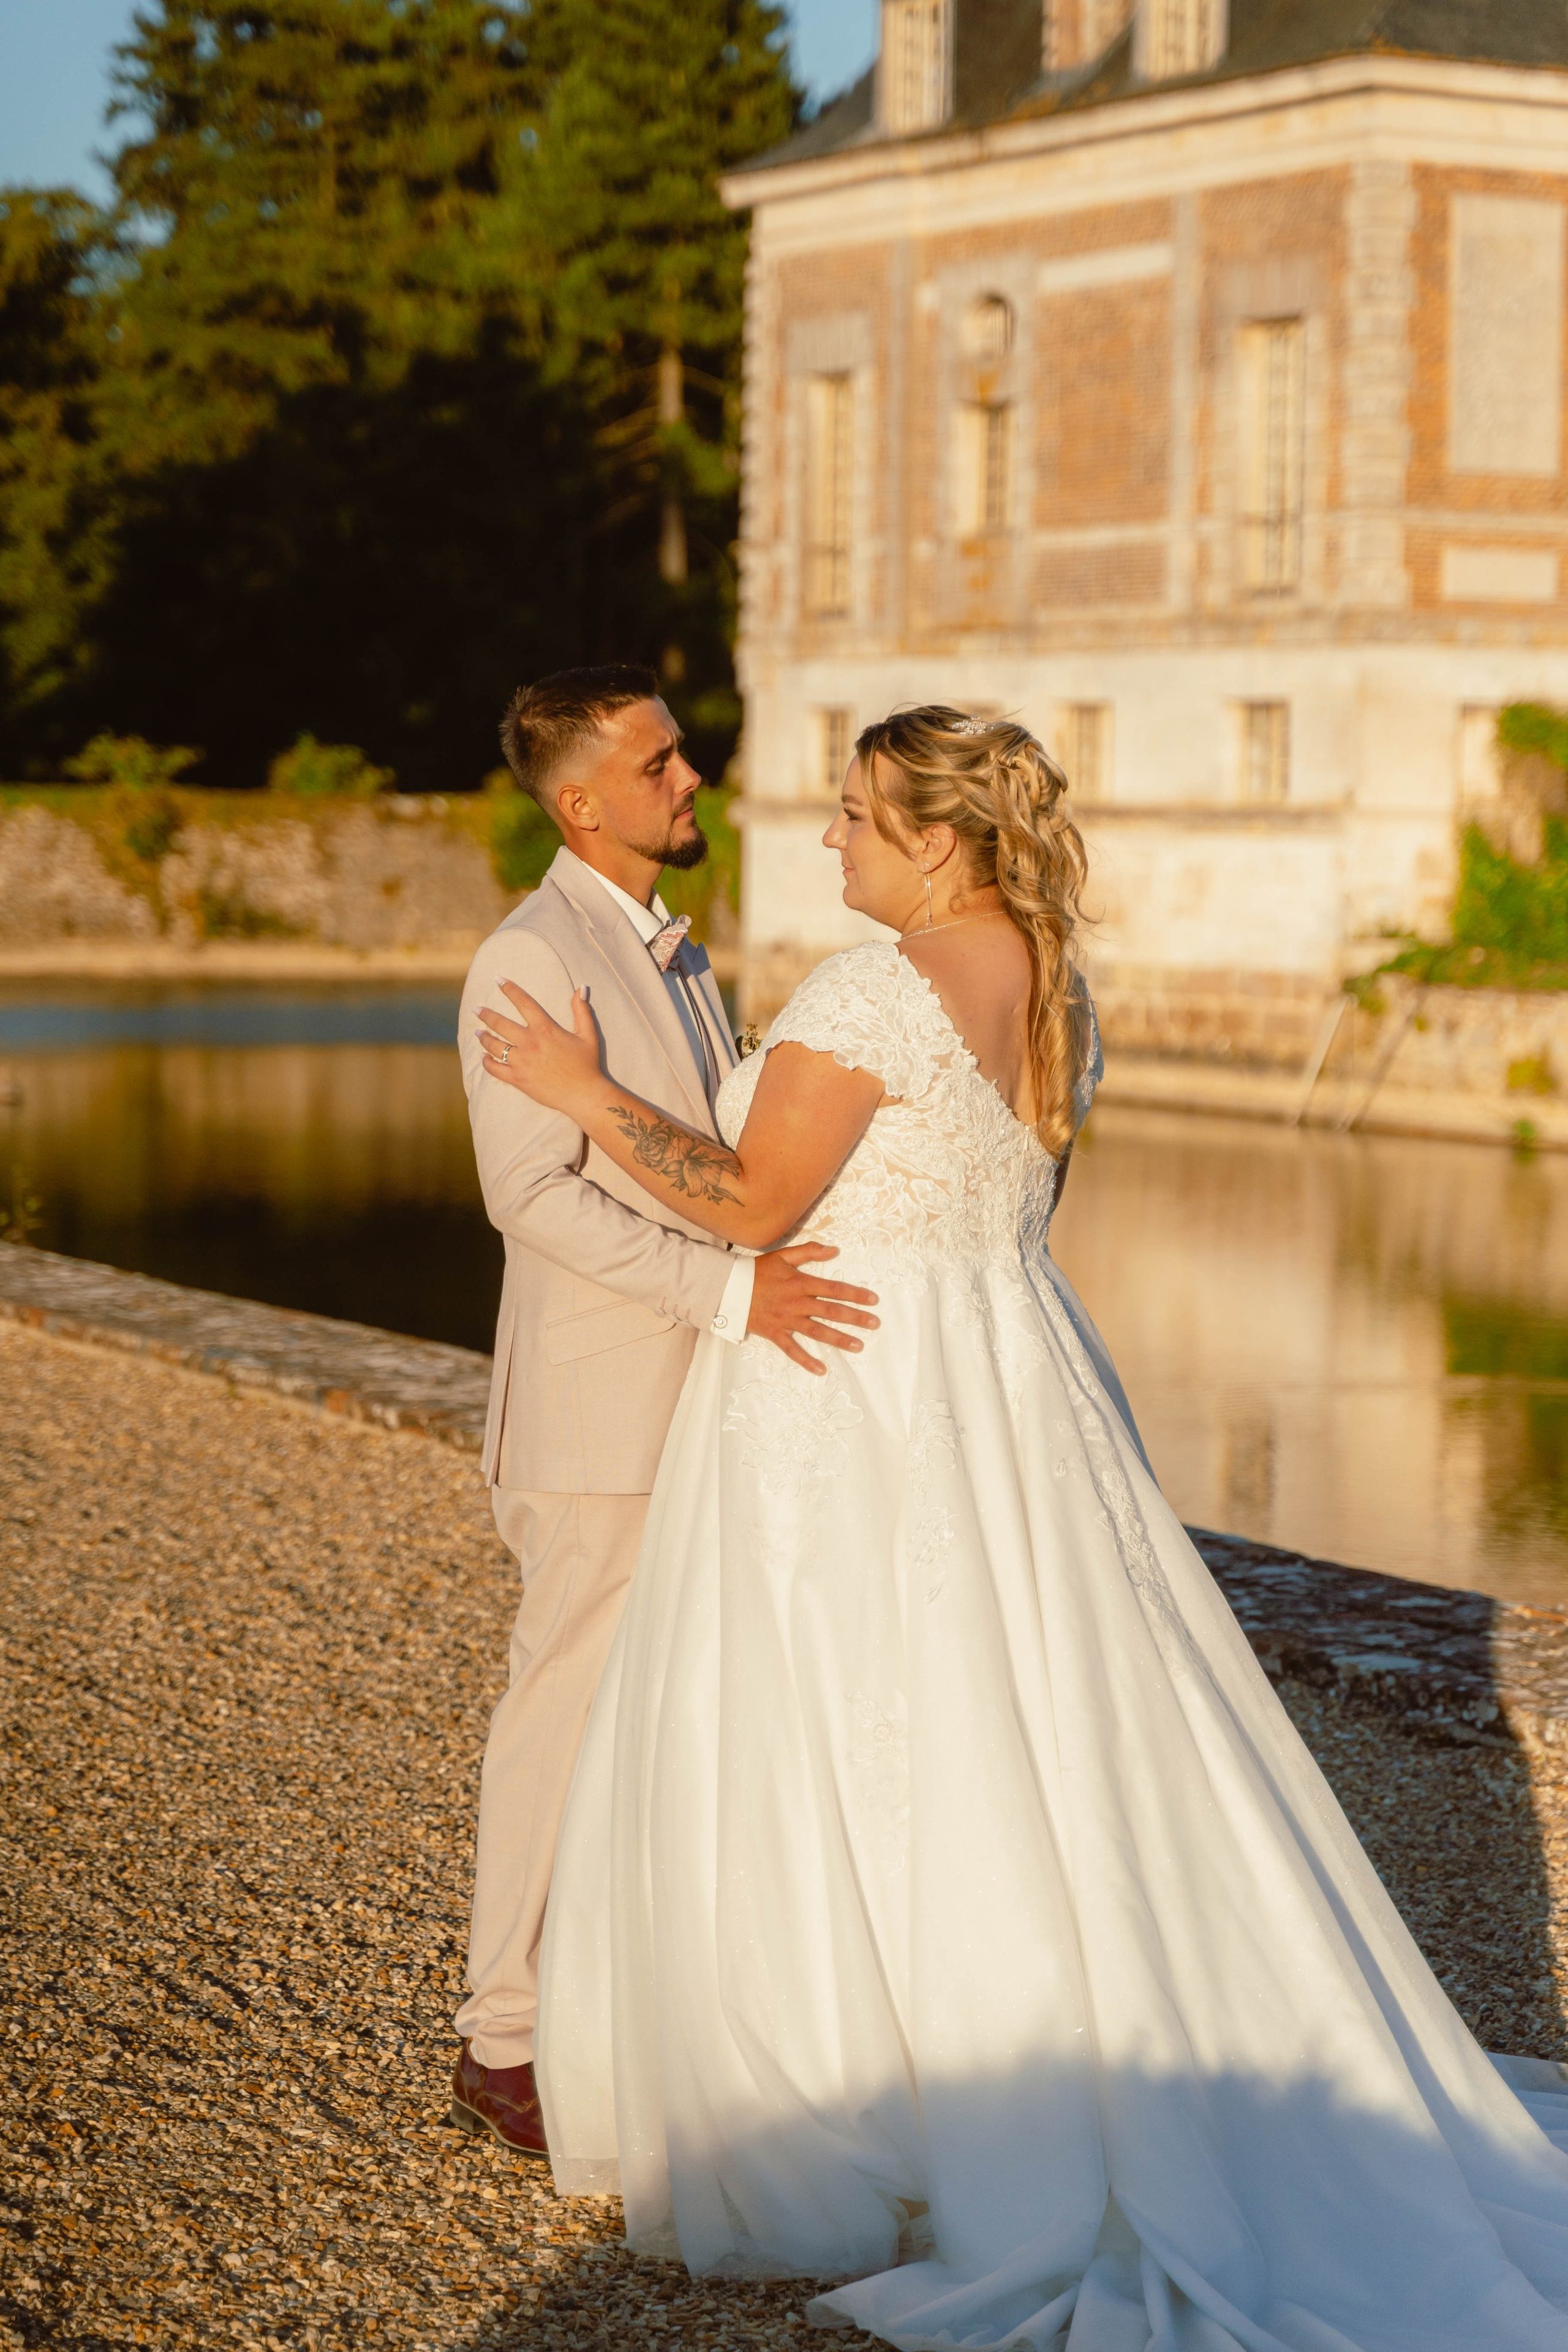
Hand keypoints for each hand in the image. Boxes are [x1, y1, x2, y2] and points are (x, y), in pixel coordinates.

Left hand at [479, 981, 601, 1116]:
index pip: (523, 1002)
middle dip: (486, 1014)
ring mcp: (521, 1061)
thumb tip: (580, 988)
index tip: (498, 980)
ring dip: (483, 1037)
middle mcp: (530, 1043)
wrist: (583, 1094)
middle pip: (500, 1023)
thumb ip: (581, 1010)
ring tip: (477, 1033)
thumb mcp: (587, 1034)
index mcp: (545, 1029)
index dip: (509, 989)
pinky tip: (483, 1057)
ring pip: (494, 1046)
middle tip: (476, 1009)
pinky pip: (495, 1069)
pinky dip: (487, 1062)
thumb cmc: (586, 1064)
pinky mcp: (518, 1079)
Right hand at [747, 1244, 878, 1375]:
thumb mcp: (783, 1256)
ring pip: (817, 1332)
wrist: (729, 1288)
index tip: (873, 1300)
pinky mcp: (775, 1334)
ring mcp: (787, 1320)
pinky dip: (806, 1361)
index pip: (834, 1289)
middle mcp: (797, 1303)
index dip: (855, 1294)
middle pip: (831, 1311)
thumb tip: (834, 1250)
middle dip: (855, 1318)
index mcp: (801, 1283)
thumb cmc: (757, 1271)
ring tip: (859, 1345)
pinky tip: (821, 1370)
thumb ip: (809, 1252)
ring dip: (839, 1339)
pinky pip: (792, 1350)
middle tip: (875, 1324)